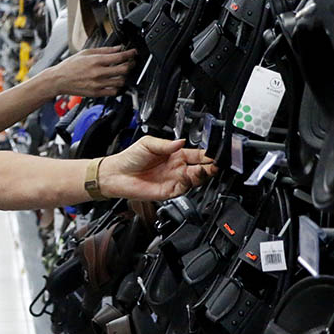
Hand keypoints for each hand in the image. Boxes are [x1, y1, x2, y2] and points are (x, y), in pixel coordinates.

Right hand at [44, 46, 138, 97]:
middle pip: (123, 70)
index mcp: (95, 61)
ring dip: (124, 77)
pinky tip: (115, 82)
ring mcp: (97, 84)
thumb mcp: (86, 53)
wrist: (58, 80)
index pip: (119, 57)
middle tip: (131, 62)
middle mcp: (98, 73)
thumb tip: (118, 48)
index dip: (130, 54)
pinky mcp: (96, 93)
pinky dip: (117, 87)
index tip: (133, 52)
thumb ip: (104, 50)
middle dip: (130, 65)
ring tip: (122, 73)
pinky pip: (113, 92)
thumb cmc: (70, 66)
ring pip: (121, 82)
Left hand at [101, 137, 216, 200]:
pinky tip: (187, 176)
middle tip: (217, 163)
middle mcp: (177, 167)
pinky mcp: (169, 191)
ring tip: (207, 169)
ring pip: (195, 179)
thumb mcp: (148, 143)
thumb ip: (166, 144)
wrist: (117, 174)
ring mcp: (174, 180)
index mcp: (175, 154)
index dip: (208, 154)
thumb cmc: (130, 158)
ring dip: (203, 174)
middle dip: (211, 166)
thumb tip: (181, 141)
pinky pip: (184, 188)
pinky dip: (188, 183)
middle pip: (201, 168)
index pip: (197, 154)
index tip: (216, 153)